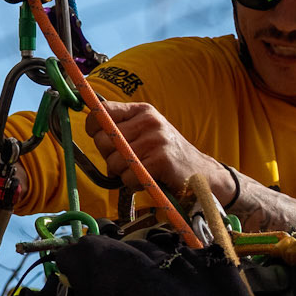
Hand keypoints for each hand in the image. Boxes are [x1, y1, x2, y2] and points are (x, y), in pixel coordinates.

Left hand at [85, 100, 222, 198]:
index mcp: (142, 111)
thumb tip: (94, 133)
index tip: (104, 141)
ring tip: (140, 172)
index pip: (103, 111)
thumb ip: (122, 131)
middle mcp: (148, 120)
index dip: (95, 129)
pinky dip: (134, 184)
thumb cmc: (167, 157)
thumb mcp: (147, 134)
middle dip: (109, 157)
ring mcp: (155, 139)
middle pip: (103, 140)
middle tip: (127, 163)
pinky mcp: (160, 159)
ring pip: (114, 162)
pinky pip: (129, 176)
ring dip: (123, 174)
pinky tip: (148, 179)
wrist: (201, 174)